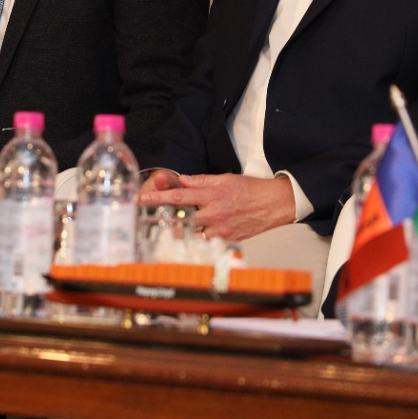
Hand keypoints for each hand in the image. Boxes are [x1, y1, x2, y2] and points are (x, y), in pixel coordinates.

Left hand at [137, 172, 295, 241]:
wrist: (273, 204)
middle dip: (165, 217)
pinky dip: (200, 235)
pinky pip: (207, 239)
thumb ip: (202, 181)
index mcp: (212, 195)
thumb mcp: (225, 179)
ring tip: (175, 224)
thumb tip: (183, 180)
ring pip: (193, 232)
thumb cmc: (251, 190)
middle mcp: (214, 213)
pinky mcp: (226, 239)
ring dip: (184, 227)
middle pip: (182, 217)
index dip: (159, 198)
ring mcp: (220, 229)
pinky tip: (199, 230)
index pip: (179, 196)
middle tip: (152, 216)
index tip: (144, 199)